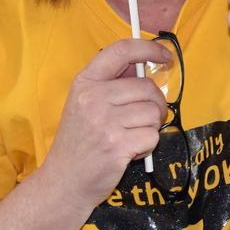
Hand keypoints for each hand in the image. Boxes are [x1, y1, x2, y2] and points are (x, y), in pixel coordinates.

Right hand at [37, 39, 172, 206]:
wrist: (64, 181)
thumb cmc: (80, 141)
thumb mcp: (84, 103)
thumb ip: (111, 83)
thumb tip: (145, 64)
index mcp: (85, 82)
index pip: (121, 50)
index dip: (148, 48)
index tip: (164, 55)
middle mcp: (93, 98)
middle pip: (147, 87)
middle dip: (155, 103)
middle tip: (144, 117)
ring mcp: (105, 122)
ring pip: (153, 112)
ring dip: (150, 126)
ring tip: (131, 136)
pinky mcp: (117, 146)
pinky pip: (153, 136)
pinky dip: (148, 145)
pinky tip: (130, 150)